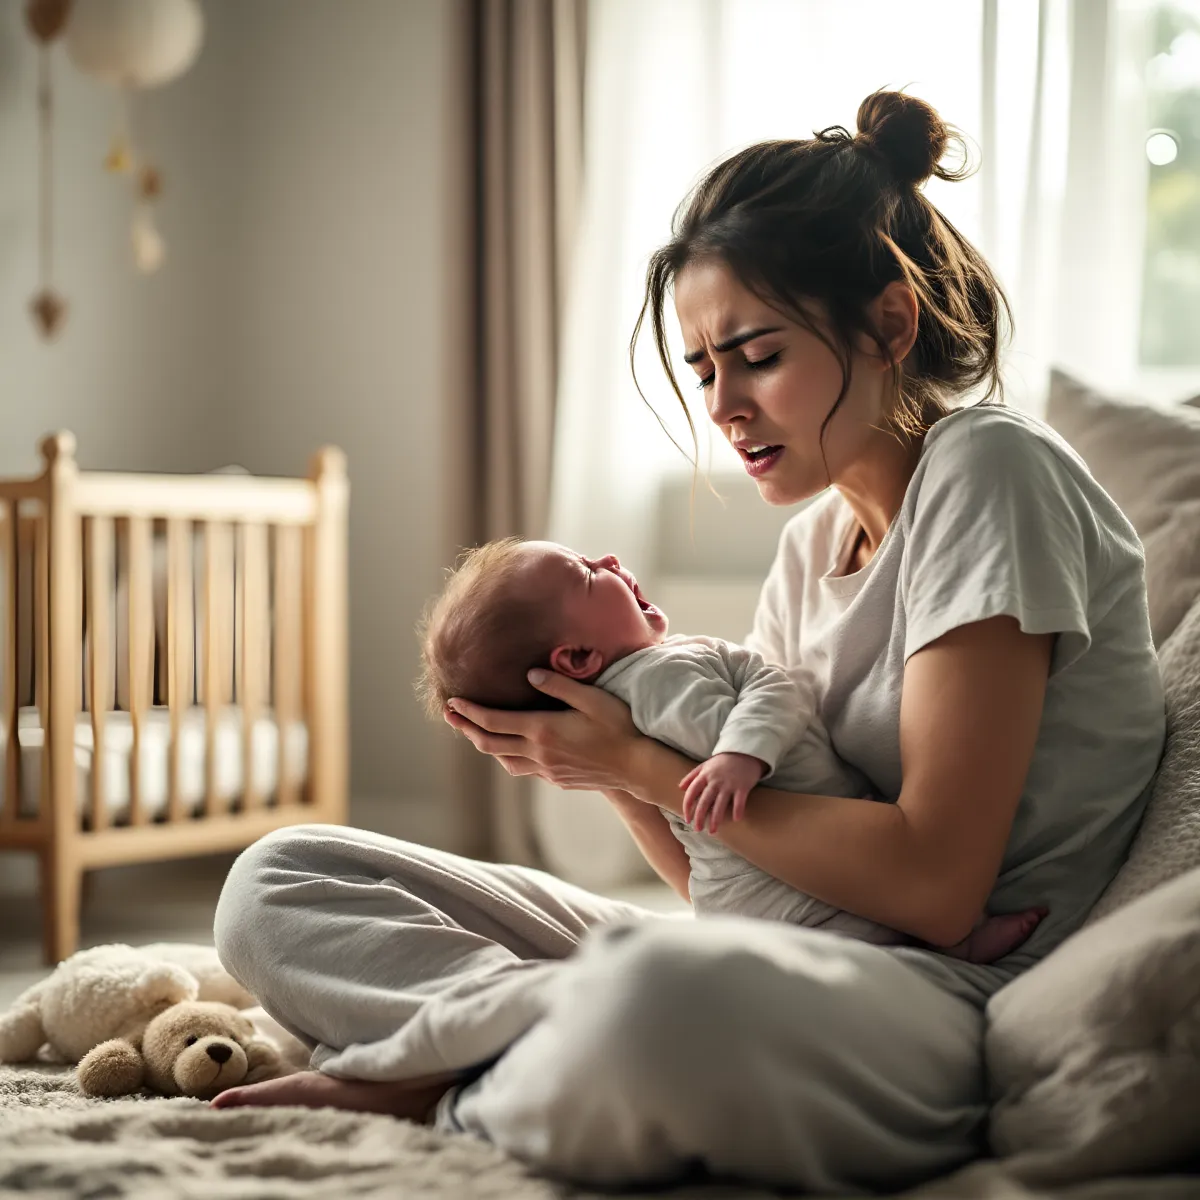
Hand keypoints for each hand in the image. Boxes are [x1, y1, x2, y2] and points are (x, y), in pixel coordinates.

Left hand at [443, 669, 641, 791]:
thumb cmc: (619, 727)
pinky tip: (511, 747)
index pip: (493, 721)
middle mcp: (539, 753)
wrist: (638, 767)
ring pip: (504, 760)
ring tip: (475, 731)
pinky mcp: (558, 779)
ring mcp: (547, 770)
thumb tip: (529, 675)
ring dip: (486, 744)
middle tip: (451, 715)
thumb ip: (559, 685)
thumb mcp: (592, 698)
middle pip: (490, 743)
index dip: (469, 712)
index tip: (452, 702)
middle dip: (466, 728)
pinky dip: (508, 756)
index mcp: (543, 730)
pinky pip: (523, 769)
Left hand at [679, 752, 765, 833]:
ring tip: (712, 831)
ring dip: (716, 819)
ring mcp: (729, 784)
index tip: (687, 818)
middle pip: (704, 801)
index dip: (687, 806)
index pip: (692, 792)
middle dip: (700, 817)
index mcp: (705, 775)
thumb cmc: (723, 761)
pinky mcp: (743, 786)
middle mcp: (715, 781)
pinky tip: (736, 819)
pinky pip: (739, 801)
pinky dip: (738, 810)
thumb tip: (680, 787)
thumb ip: (692, 776)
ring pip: (720, 804)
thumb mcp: (705, 765)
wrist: (744, 752)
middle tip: (697, 829)